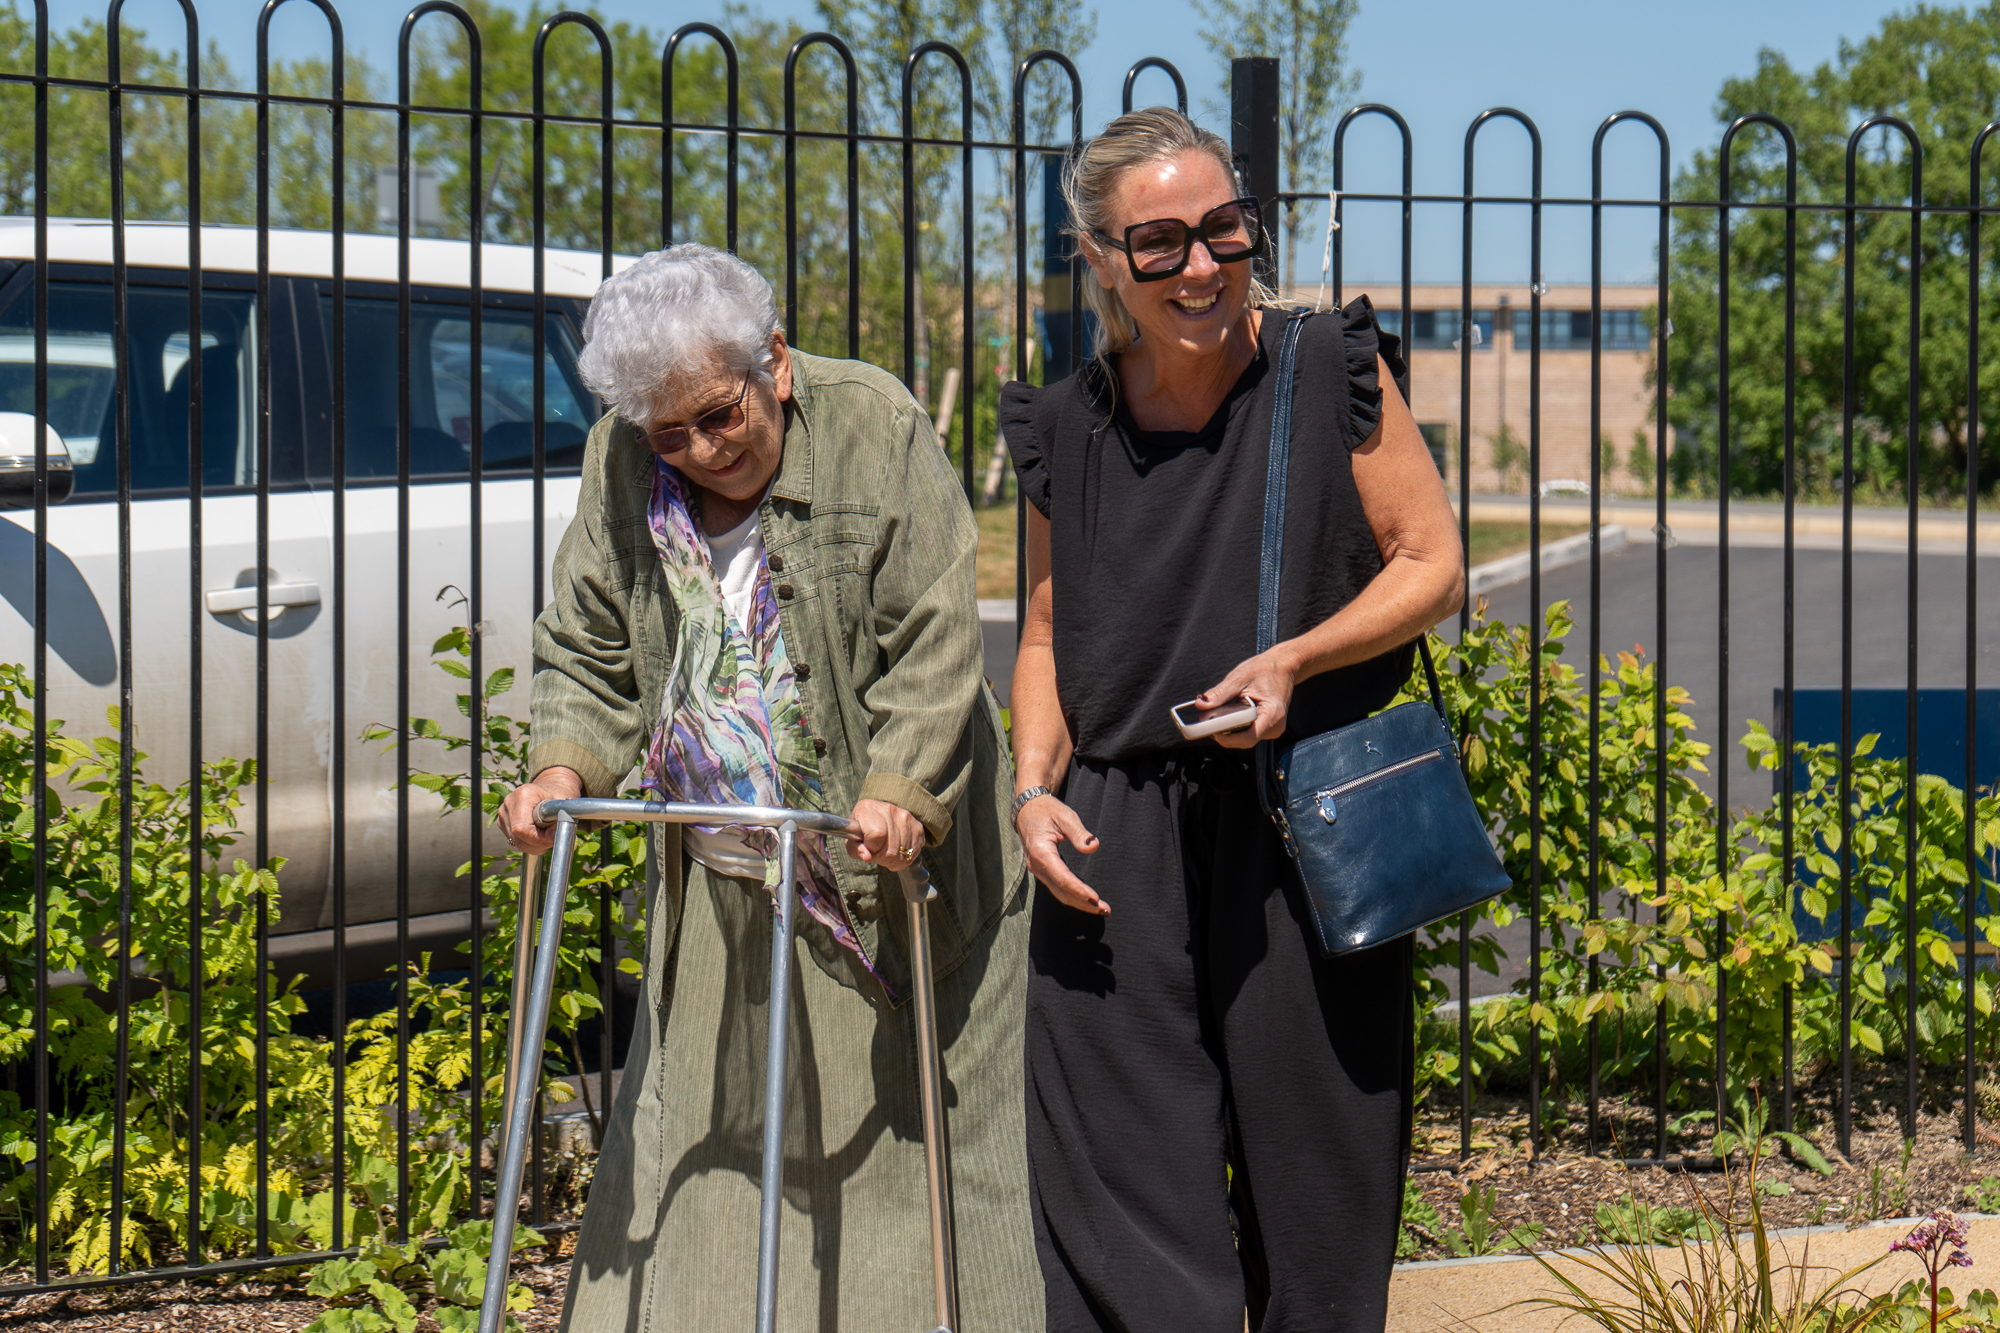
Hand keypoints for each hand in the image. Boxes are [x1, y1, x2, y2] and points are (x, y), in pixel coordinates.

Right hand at [496, 767, 583, 853]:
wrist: (551, 785)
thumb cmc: (559, 794)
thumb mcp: (566, 803)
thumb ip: (561, 819)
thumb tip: (556, 837)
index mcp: (523, 795)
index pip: (522, 829)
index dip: (538, 839)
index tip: (553, 837)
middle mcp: (509, 802)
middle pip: (518, 837)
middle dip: (538, 843)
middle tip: (552, 837)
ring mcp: (503, 811)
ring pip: (516, 841)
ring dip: (534, 844)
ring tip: (547, 833)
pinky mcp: (503, 820)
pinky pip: (514, 840)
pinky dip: (528, 842)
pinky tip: (538, 832)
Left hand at [845, 799, 926, 871]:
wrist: (877, 820)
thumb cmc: (861, 832)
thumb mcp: (853, 841)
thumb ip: (857, 849)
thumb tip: (867, 857)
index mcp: (867, 808)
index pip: (876, 834)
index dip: (872, 847)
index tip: (868, 847)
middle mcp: (889, 809)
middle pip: (891, 848)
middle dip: (882, 858)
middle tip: (877, 854)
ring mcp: (906, 816)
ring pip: (903, 853)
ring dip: (893, 860)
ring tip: (885, 854)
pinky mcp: (917, 826)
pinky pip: (913, 853)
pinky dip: (903, 859)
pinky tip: (896, 853)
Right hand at [1013, 792, 1106, 914]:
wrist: (1027, 809)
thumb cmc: (1047, 810)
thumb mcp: (1065, 815)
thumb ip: (1079, 832)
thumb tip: (1093, 846)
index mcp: (1041, 852)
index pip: (1062, 878)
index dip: (1079, 890)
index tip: (1096, 899)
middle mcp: (1037, 865)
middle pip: (1061, 891)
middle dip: (1083, 903)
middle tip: (1105, 910)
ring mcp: (1038, 869)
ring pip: (1059, 893)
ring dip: (1079, 902)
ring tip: (1100, 908)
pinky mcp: (1042, 870)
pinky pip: (1057, 887)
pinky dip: (1072, 896)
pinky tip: (1086, 899)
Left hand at [1196, 647, 1298, 749]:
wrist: (1283, 666)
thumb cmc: (1265, 670)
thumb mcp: (1239, 678)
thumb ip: (1220, 693)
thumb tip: (1201, 704)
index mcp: (1273, 714)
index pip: (1247, 738)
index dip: (1226, 737)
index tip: (1209, 729)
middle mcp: (1275, 726)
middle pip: (1244, 740)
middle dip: (1225, 732)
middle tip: (1209, 719)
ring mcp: (1273, 729)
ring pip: (1245, 738)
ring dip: (1230, 729)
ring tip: (1221, 714)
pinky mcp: (1268, 728)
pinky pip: (1248, 733)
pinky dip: (1237, 726)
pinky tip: (1232, 714)